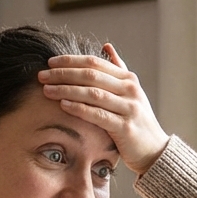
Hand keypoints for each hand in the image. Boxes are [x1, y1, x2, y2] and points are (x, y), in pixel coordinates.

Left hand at [38, 43, 169, 175]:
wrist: (154, 151)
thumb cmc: (136, 121)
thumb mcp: (131, 93)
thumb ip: (118, 69)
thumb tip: (106, 46)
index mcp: (128, 79)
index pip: (95, 62)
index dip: (71, 60)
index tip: (50, 63)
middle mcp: (130, 90)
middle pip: (91, 75)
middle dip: (63, 74)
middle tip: (42, 76)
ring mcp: (129, 108)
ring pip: (93, 93)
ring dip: (66, 90)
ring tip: (47, 90)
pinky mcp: (125, 128)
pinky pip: (98, 115)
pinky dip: (79, 108)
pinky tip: (63, 105)